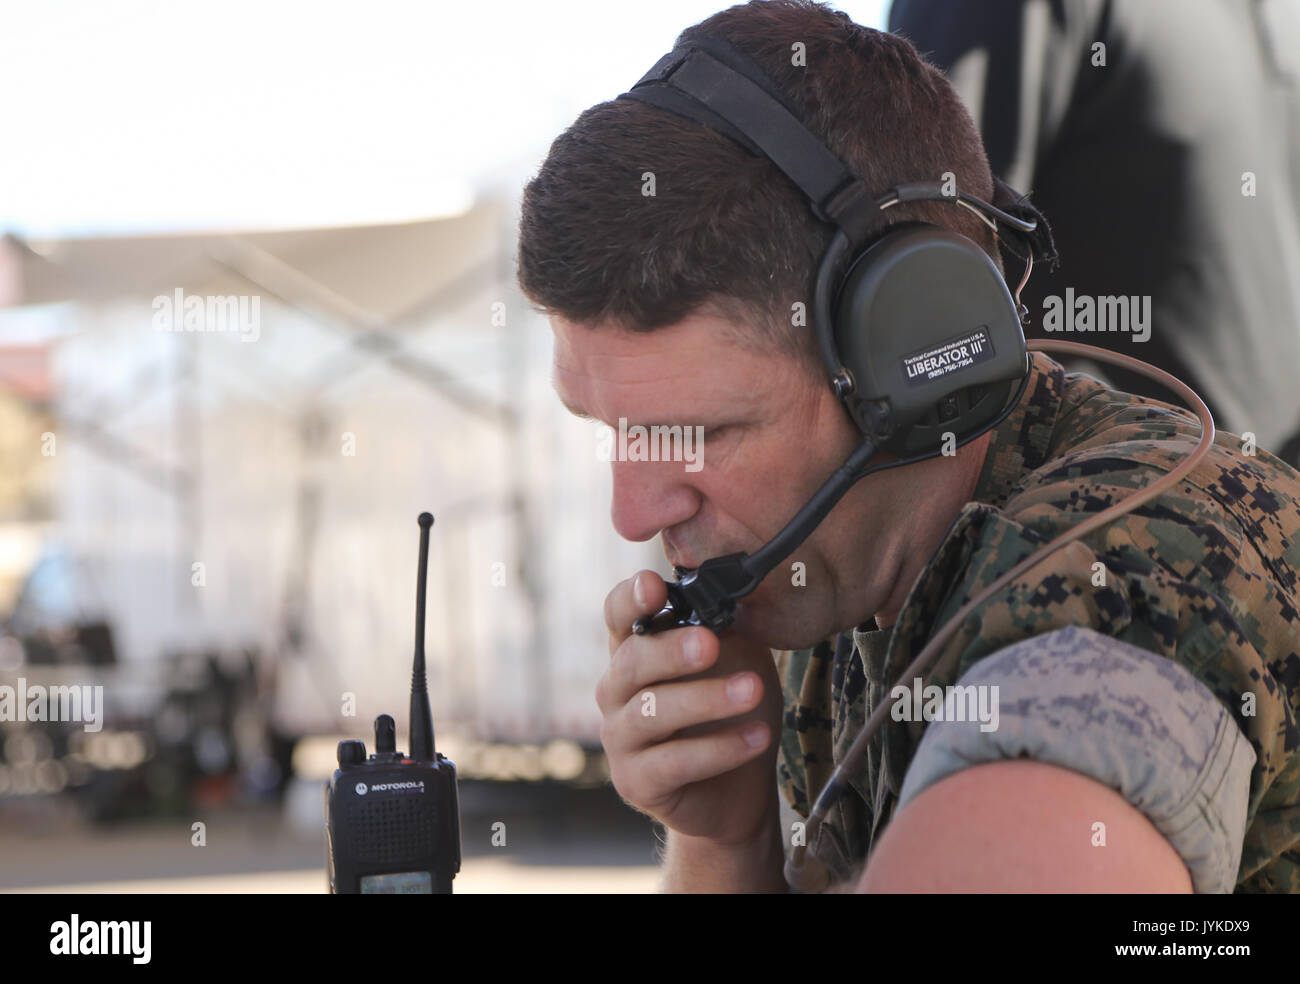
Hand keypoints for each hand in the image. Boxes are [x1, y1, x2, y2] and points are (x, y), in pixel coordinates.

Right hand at [596, 569, 782, 845]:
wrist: (736, 791)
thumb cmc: (729, 713)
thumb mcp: (736, 659)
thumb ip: (724, 628)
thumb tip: (732, 595)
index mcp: (635, 650)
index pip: (618, 615)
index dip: (631, 598)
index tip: (654, 585)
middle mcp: (616, 691)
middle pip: (633, 661)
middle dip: (672, 650)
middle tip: (711, 643)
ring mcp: (620, 738)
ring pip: (652, 712)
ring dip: (706, 699)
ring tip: (752, 689)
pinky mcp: (635, 782)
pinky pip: (674, 762)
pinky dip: (720, 748)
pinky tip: (758, 737)